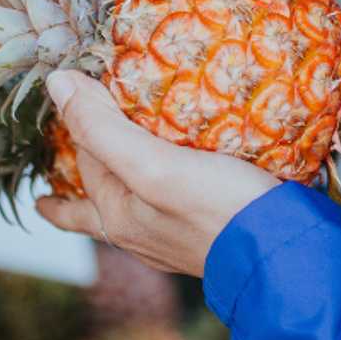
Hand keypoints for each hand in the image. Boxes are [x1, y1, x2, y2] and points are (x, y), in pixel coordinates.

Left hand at [35, 71, 280, 276]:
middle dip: (79, 176)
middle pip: (97, 193)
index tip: (73, 94)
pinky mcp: (207, 236)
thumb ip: (104, 129)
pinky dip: (160, 194)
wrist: (283, 255)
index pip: (86, 154)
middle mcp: (139, 233)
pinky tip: (178, 185)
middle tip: (57, 170)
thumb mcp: (153, 164)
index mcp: (117, 216)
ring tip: (105, 177)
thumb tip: (58, 84)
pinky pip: (171, 209)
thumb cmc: (219, 209)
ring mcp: (172, 240)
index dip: (81, 120)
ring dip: (114, 189)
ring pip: (130, 206)